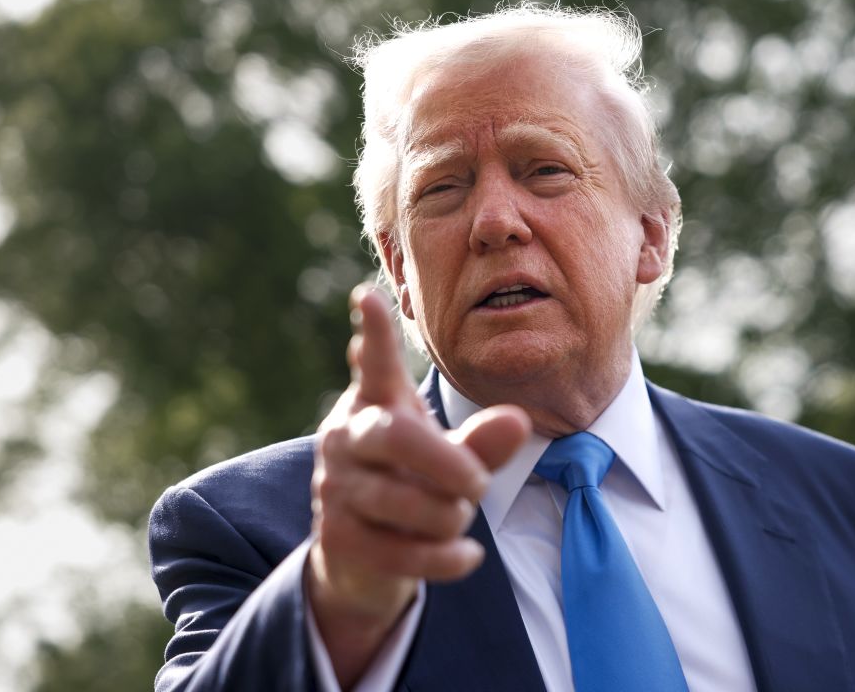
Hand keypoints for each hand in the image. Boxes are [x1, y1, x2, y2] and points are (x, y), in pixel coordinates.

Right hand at [306, 284, 528, 682]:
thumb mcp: (449, 458)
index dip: (374, 334)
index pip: (375, 364)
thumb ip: (483, 442)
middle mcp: (346, 439)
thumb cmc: (413, 484)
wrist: (363, 557)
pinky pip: (405, 552)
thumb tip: (519, 421)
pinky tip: (466, 555)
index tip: (368, 297)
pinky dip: (447, 557)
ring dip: (451, 516)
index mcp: (374, 405)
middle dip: (451, 465)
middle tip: (479, 484)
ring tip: (459, 516)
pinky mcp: (338, 539)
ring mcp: (335, 489)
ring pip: (408, 503)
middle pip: (398, 439)